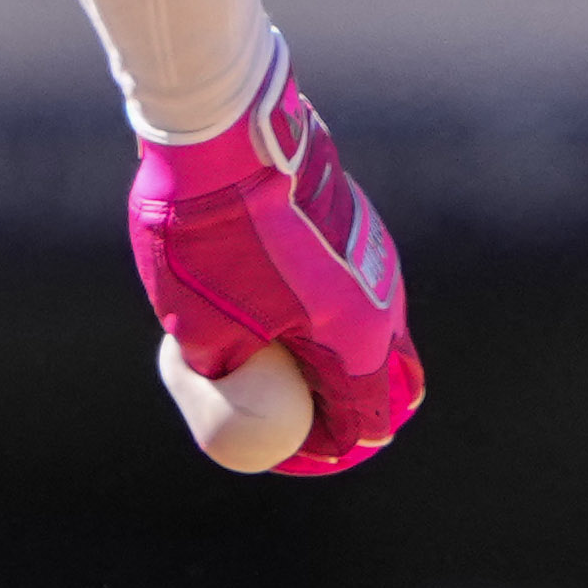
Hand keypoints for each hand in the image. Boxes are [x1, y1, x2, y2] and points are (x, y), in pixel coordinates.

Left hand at [129, 63, 417, 477]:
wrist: (223, 136)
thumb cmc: (213, 243)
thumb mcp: (201, 335)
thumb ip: (225, 382)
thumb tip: (235, 397)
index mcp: (358, 343)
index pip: (364, 426)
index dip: (327, 450)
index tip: (288, 452)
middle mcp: (384, 302)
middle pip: (386, 379)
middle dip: (346, 404)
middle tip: (297, 413)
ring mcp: (377, 255)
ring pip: (373, 325)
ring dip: (336, 349)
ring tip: (277, 352)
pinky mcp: (357, 220)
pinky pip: (354, 281)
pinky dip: (326, 304)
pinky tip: (276, 295)